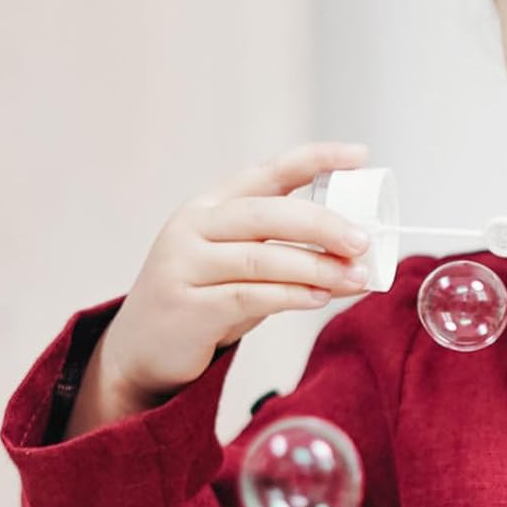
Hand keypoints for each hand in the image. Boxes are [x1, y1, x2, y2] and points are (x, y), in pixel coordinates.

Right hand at [69, 141, 375, 435]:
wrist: (142, 350)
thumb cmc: (204, 302)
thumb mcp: (243, 268)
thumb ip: (288, 257)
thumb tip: (356, 261)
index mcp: (211, 206)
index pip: (268, 171)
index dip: (314, 160)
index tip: (359, 155)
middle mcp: (194, 227)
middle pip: (266, 214)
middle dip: (322, 224)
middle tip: (363, 241)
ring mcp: (185, 265)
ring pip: (262, 257)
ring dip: (316, 267)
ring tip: (355, 277)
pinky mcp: (187, 306)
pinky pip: (249, 296)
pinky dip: (291, 296)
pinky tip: (319, 298)